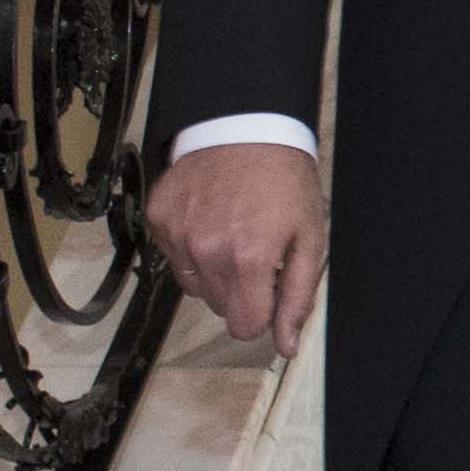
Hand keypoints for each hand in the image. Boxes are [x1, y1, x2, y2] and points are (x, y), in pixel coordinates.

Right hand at [153, 138, 326, 354]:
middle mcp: (208, 251)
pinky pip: (173, 255)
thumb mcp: (309, 239)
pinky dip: (190, 245)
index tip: (269, 288)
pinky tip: (210, 218)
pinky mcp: (160, 218)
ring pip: (194, 285)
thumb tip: (286, 344)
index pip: (244, 327)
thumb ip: (297, 297)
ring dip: (213, 270)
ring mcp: (179, 234)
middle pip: (220, 308)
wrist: (247, 126)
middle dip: (240, 290)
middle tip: (256, 251)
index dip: (261, 312)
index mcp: (249, 261)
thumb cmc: (284, 180)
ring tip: (232, 232)